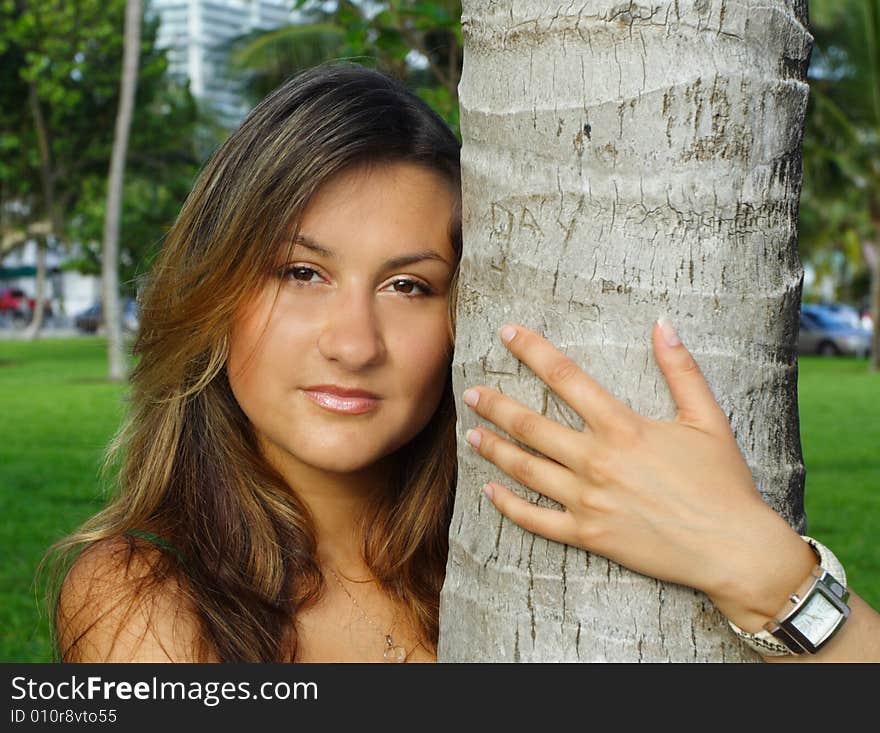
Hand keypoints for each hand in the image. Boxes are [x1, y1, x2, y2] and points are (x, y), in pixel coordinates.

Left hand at [462, 319, 815, 631]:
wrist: (733, 548)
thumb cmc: (723, 482)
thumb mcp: (707, 418)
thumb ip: (681, 369)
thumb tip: (662, 323)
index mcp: (623, 427)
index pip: (565, 377)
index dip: (532, 351)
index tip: (506, 333)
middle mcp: (597, 461)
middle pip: (531, 425)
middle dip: (496, 405)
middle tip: (471, 392)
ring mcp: (588, 500)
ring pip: (526, 470)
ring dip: (495, 449)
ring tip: (471, 435)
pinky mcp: (588, 535)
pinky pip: (536, 520)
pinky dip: (508, 506)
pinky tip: (489, 492)